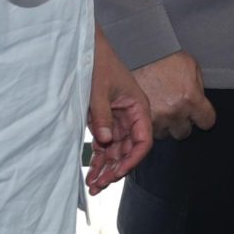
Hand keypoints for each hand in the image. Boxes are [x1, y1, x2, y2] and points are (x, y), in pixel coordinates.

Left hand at [87, 33, 154, 192]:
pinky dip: (99, 158)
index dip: (132, 159)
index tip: (117, 172)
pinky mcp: (106, 121)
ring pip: (116, 151)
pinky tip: (91, 172)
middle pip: (129, 150)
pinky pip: (105, 145)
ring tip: (93, 185)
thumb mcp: (99, 89)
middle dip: (115, 169)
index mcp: (139, 108)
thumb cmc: (99, 63)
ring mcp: (119, 120)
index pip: (143, 141)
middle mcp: (132, 117)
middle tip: (99, 184)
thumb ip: (102, 116)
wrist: (90, 48)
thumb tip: (105, 141)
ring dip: (106, 168)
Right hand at [132, 52, 215, 141]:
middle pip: (184, 132)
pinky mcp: (141, 118)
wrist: (140, 53)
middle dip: (183, 122)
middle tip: (178, 110)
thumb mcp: (191, 66)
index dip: (204, 117)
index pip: (206, 121)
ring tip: (162, 109)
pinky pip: (150, 130)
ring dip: (166, 125)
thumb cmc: (164, 56)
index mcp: (190, 98)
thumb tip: (200, 102)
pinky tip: (152, 110)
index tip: (201, 116)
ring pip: (166, 134)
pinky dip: (152, 123)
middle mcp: (174, 111)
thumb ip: (199, 87)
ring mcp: (156, 117)